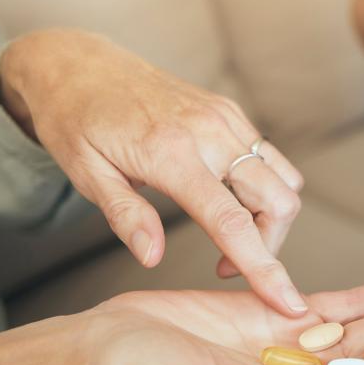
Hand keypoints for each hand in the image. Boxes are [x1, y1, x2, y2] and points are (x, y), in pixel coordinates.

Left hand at [0, 29, 307, 314]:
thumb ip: (125, 216)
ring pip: (285, 180)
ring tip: (229, 229)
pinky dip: (264, 188)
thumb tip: (152, 258)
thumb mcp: (85, 174)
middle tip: (229, 261)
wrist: (79, 62)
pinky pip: (270, 157)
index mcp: (171, 153)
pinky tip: (226, 196)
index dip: (264, 267)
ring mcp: (225, 118)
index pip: (232, 222)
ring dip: (271, 216)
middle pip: (279, 201)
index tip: (288, 302)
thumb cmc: (75, 119)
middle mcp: (210, 132)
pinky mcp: (230, 111)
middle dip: (270, 244)